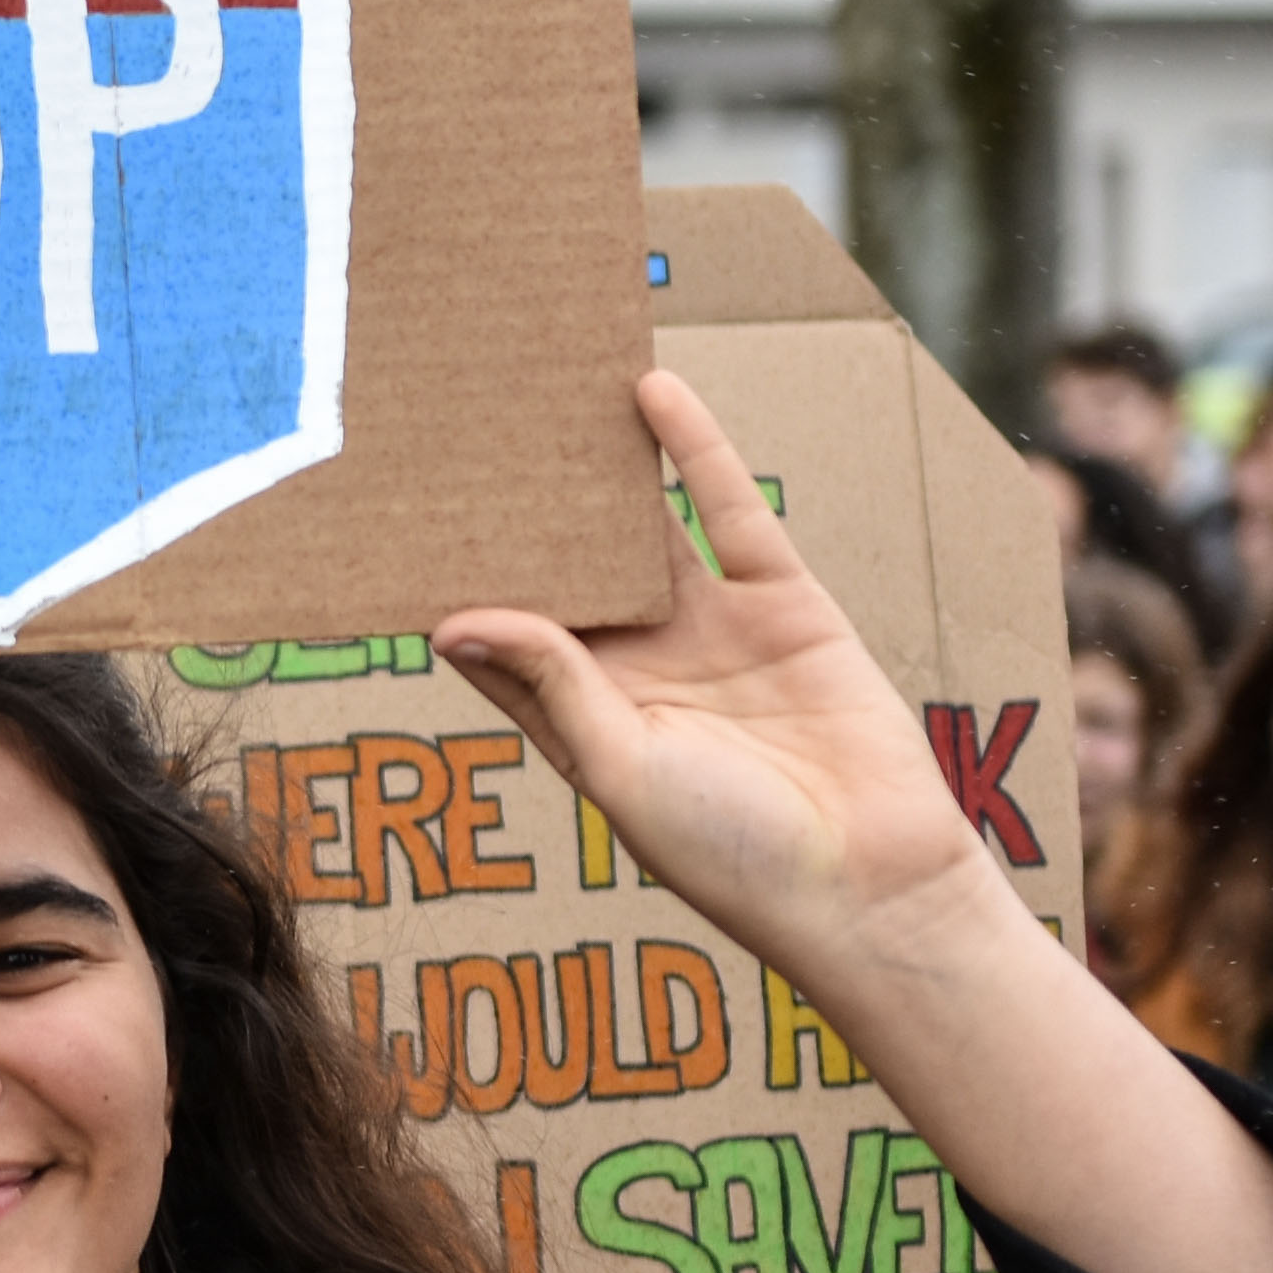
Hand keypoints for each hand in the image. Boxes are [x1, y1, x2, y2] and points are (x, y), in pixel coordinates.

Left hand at [436, 371, 993, 975]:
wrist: (870, 882)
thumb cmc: (732, 856)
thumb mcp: (623, 768)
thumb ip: (552, 685)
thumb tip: (453, 622)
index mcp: (587, 721)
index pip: (507, 640)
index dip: (464, 585)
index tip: (402, 524)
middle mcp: (644, 670)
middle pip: (570, 572)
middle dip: (524, 511)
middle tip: (462, 431)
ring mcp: (715, 630)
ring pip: (643, 529)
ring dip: (600, 467)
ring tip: (545, 393)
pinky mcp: (785, 601)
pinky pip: (731, 511)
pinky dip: (694, 450)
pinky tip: (651, 390)